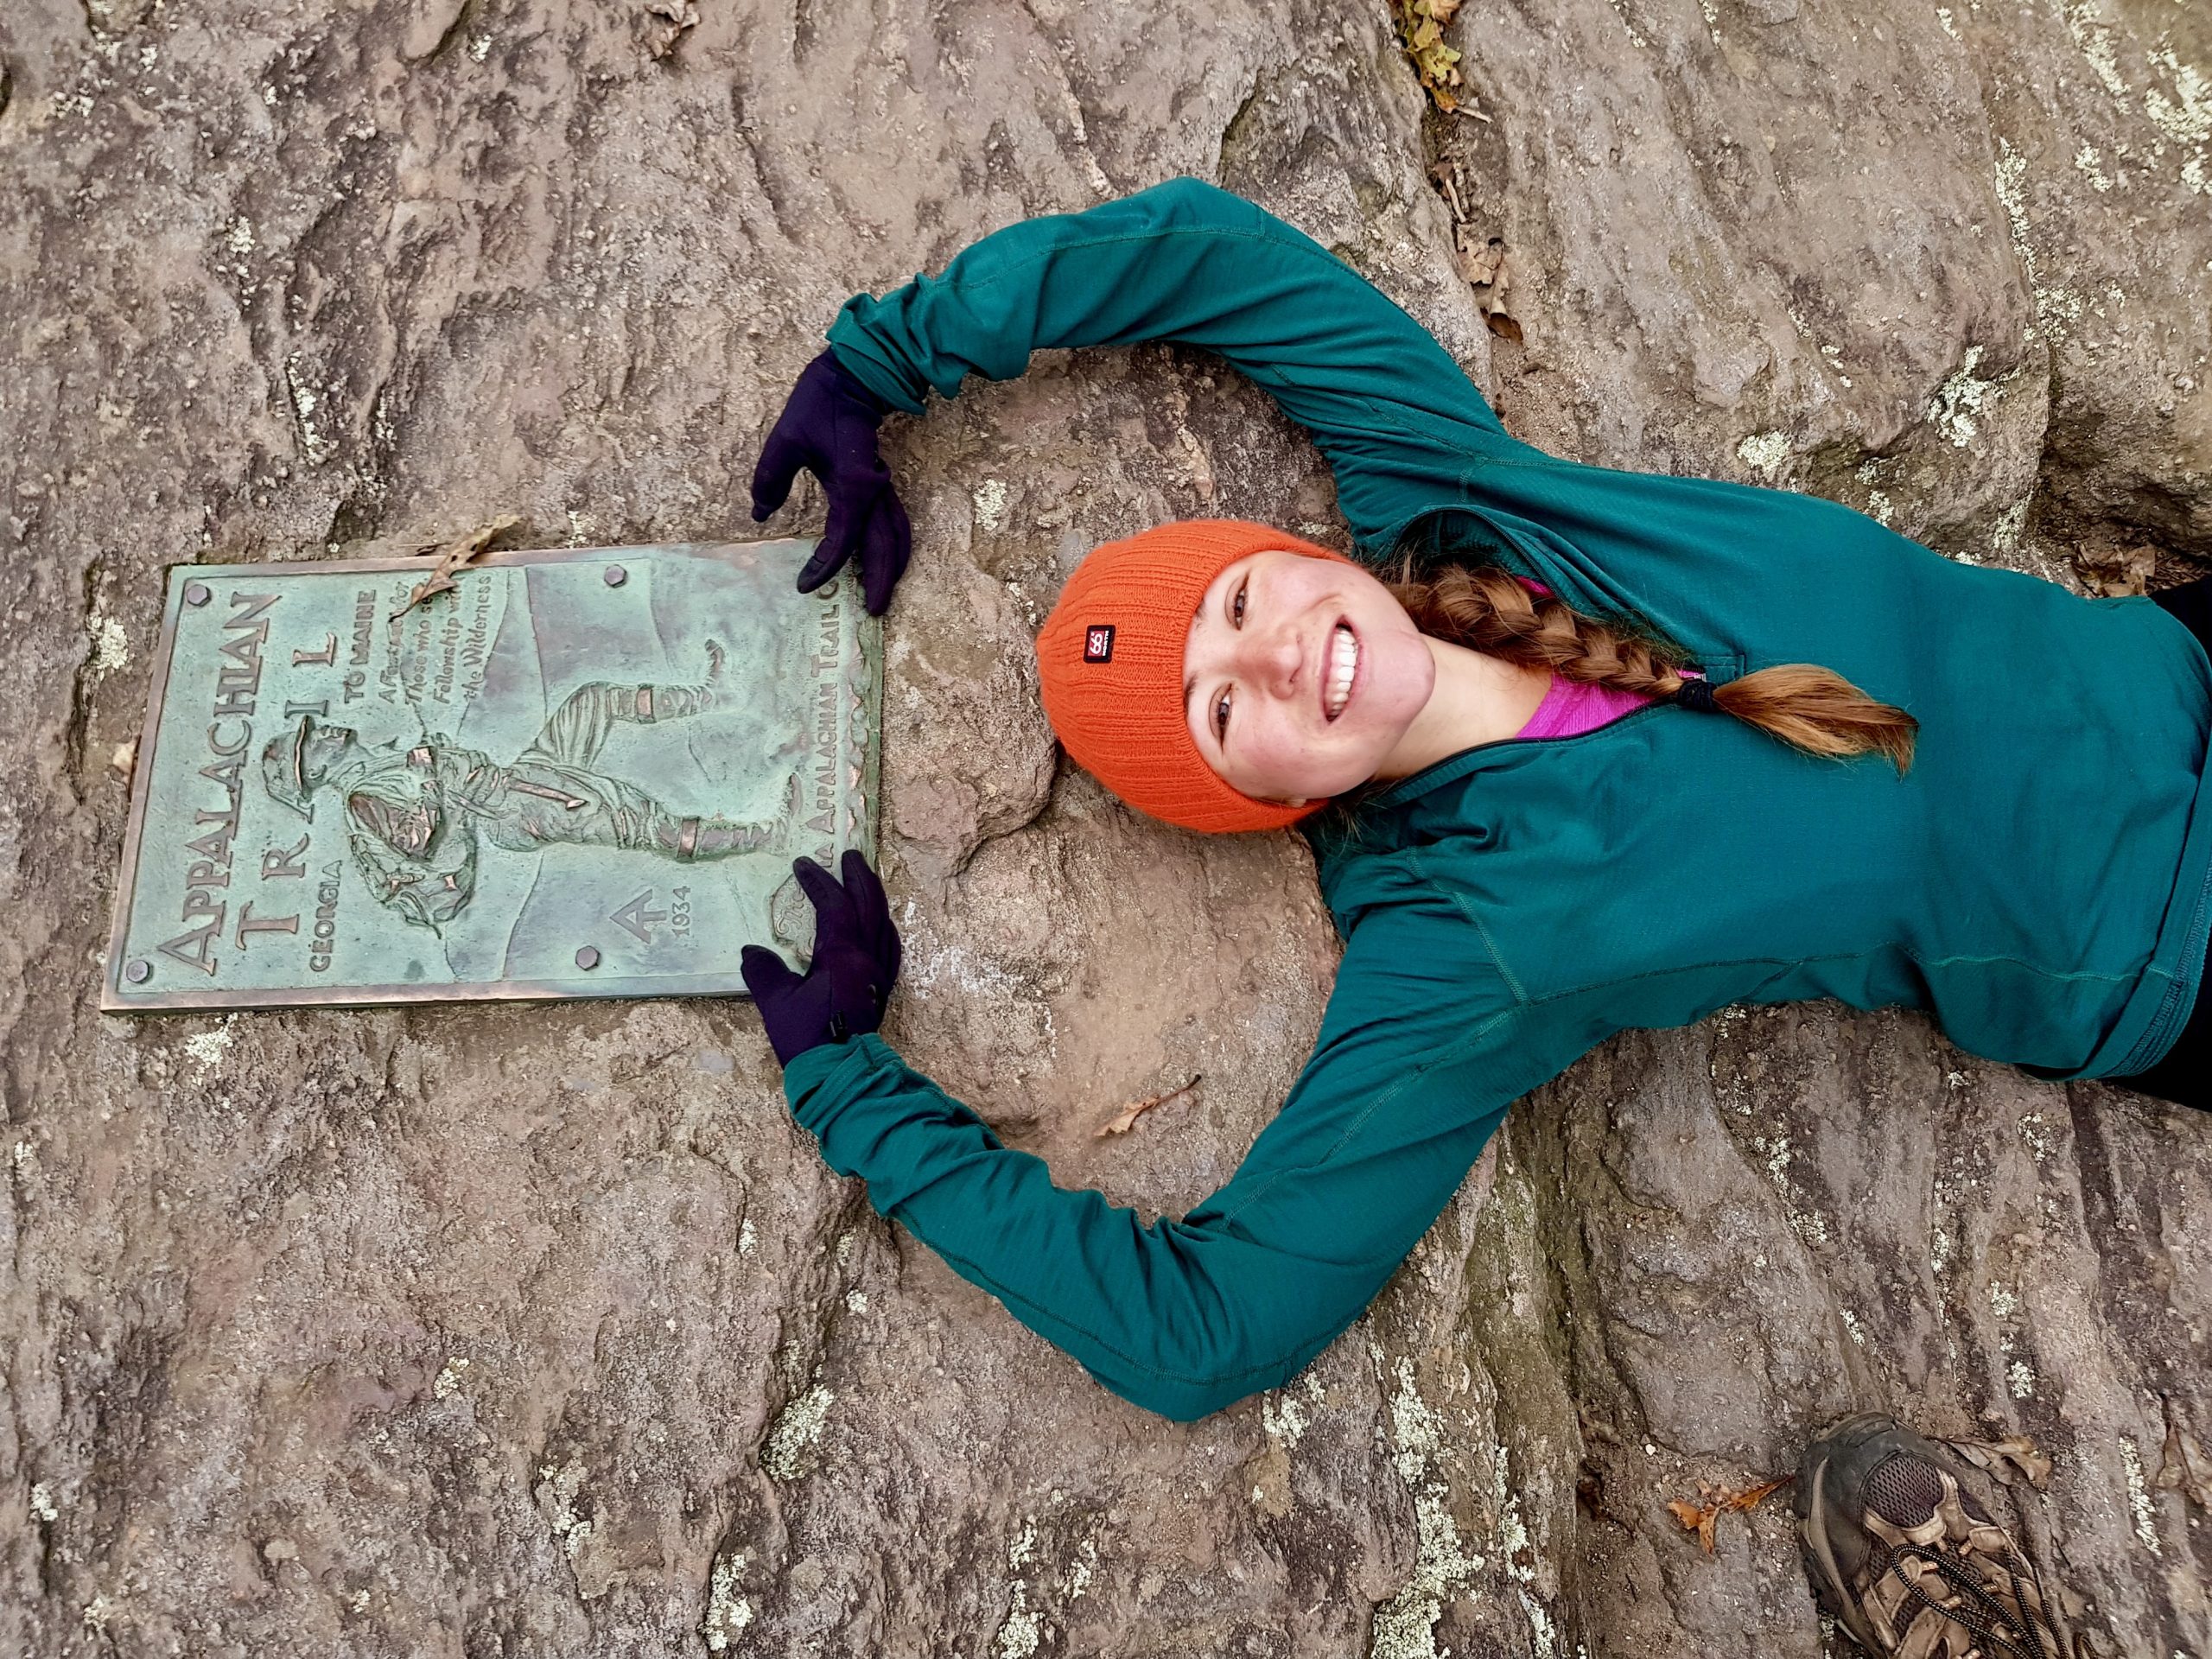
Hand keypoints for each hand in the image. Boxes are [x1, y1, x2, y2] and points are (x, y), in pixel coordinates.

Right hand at [740, 850, 902, 1065]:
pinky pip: (889, 946)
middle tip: (850, 856)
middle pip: (869, 905)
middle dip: (859, 878)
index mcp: (842, 955)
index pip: (834, 906)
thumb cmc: (808, 1039)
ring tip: (863, 882)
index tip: (804, 865)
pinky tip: (880, 925)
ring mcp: (878, 973)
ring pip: (882, 923)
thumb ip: (764, 973)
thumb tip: (752, 952)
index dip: (819, 882)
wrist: (841, 1075)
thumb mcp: (777, 1004)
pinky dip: (883, 926)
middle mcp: (867, 958)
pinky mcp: (881, 989)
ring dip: (873, 897)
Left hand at [749, 348, 913, 616]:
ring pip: (897, 536)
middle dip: (881, 581)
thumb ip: (770, 478)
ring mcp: (883, 488)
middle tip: (873, 612)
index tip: (803, 585)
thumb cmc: (818, 405)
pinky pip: (895, 523)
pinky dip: (893, 547)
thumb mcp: (785, 439)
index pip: (841, 540)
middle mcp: (874, 491)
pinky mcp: (882, 484)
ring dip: (892, 567)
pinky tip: (885, 561)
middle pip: (884, 546)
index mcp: (852, 485)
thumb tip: (759, 513)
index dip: (823, 567)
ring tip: (881, 594)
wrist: (854, 375)